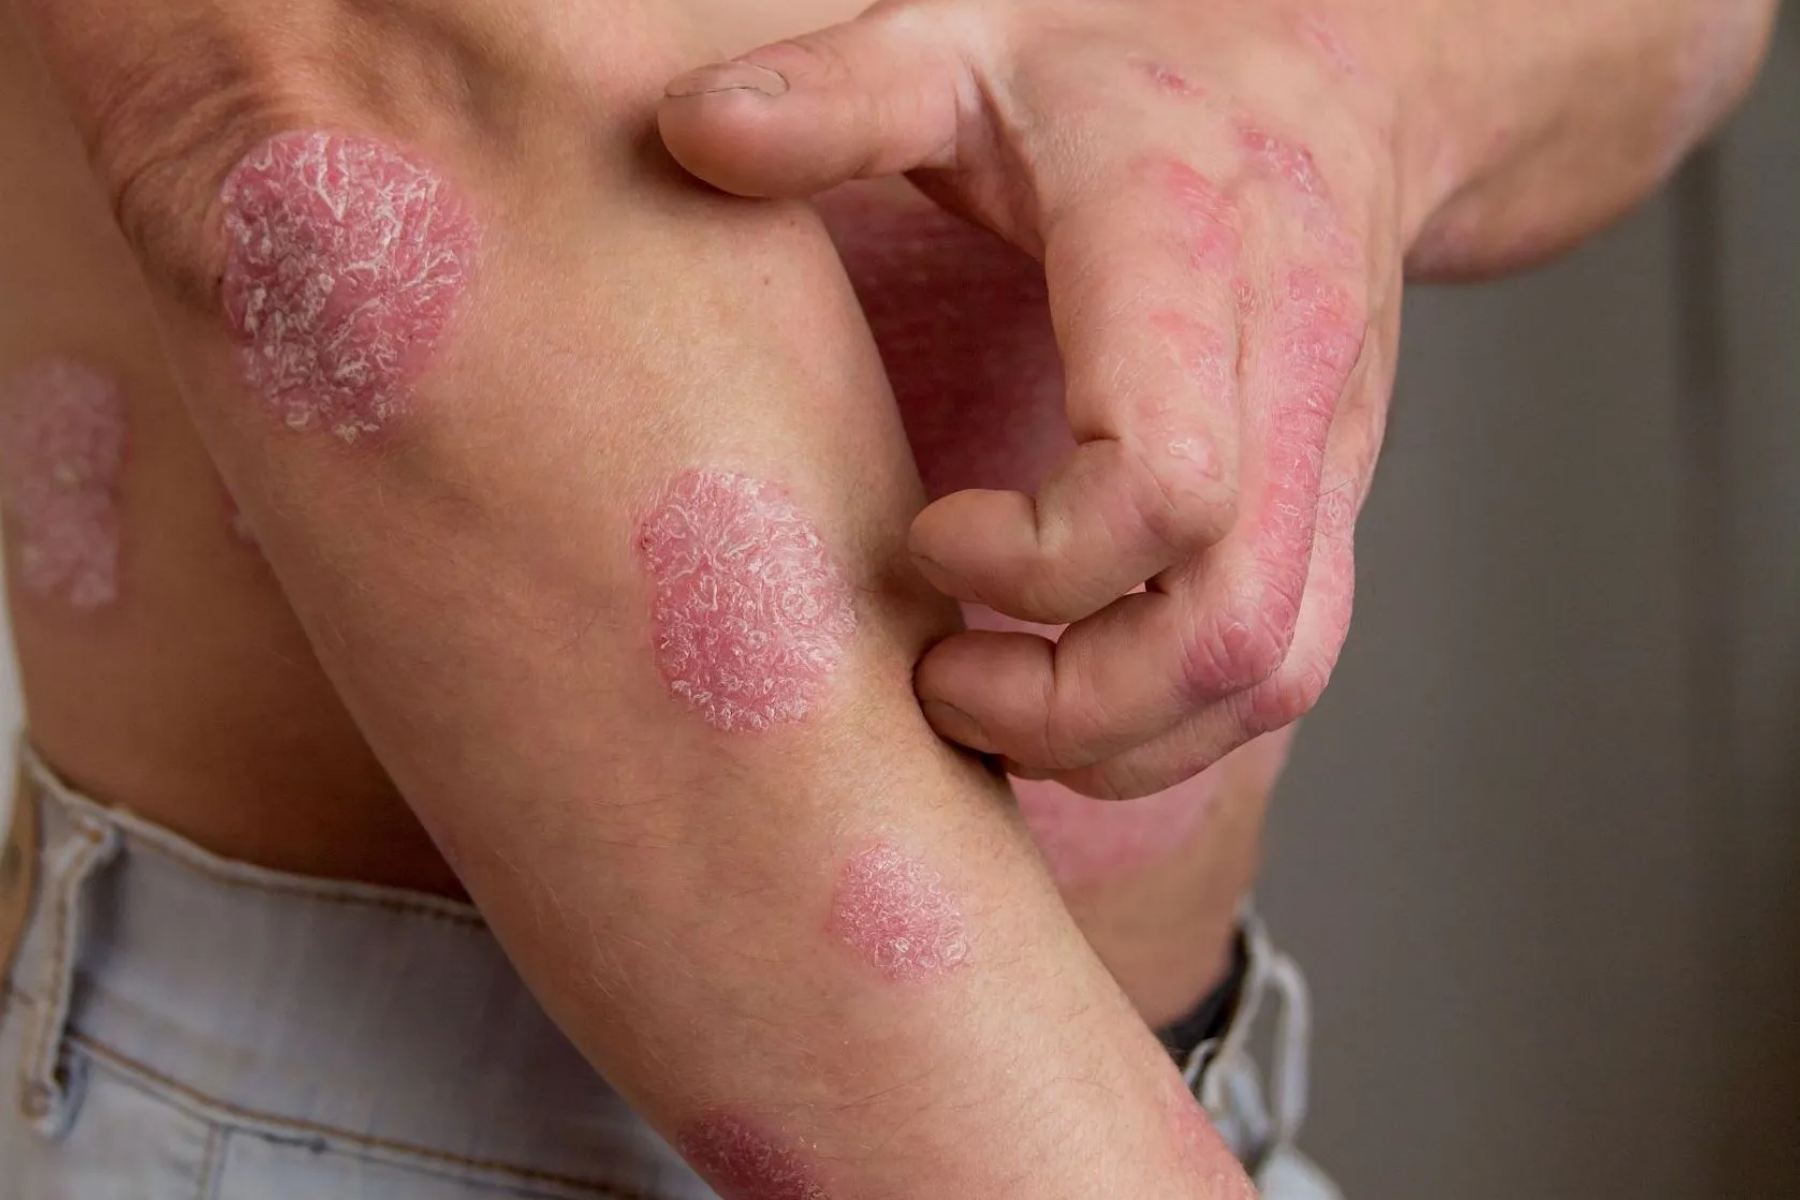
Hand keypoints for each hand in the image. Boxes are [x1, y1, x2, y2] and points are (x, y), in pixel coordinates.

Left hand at [659, 0, 1410, 797]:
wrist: (1330, 73)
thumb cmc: (1126, 67)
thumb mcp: (968, 41)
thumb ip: (836, 94)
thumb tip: (688, 135)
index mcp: (1191, 256)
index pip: (1165, 477)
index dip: (1033, 561)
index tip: (924, 537)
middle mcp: (1289, 374)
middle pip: (1226, 628)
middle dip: (1066, 707)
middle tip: (934, 686)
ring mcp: (1326, 452)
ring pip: (1268, 672)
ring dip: (1119, 738)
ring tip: (984, 708)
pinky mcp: (1329, 503)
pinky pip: (1283, 663)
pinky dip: (1170, 721)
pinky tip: (1062, 696)